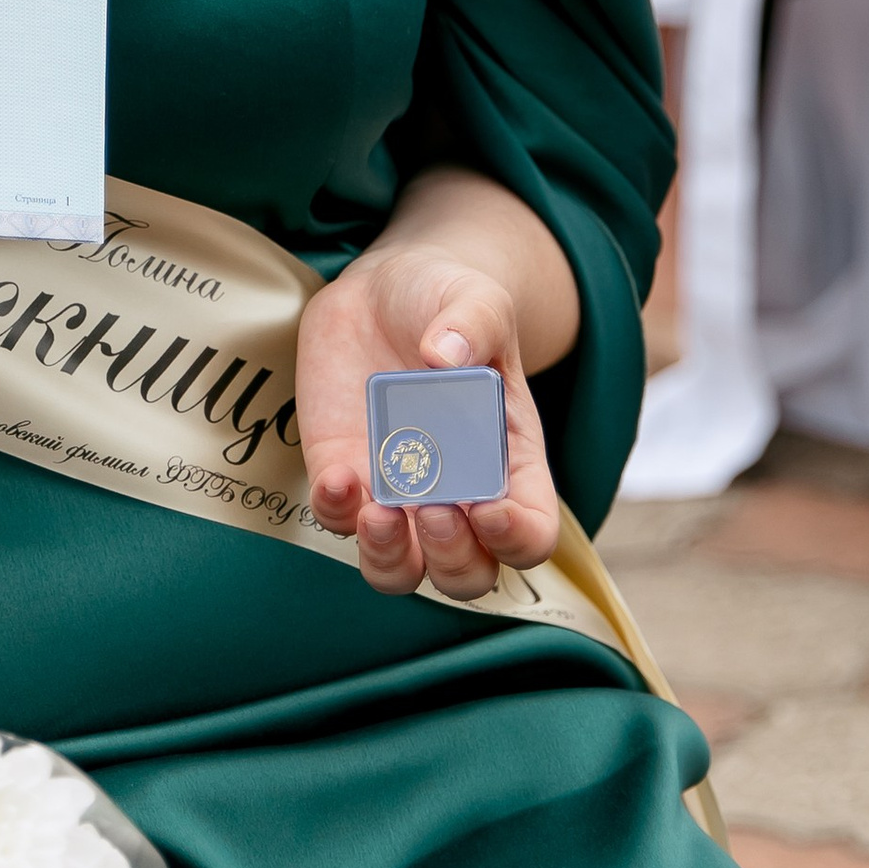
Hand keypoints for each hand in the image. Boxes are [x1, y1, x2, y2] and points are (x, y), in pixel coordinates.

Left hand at [294, 242, 560, 599]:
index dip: (518, 538)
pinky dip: (336, 511)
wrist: (383, 292)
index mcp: (510, 464)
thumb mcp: (475, 299)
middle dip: (453, 559)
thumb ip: (474, 323)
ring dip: (391, 559)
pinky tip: (339, 474)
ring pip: (399, 571)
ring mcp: (396, 491)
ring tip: (380, 514)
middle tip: (437, 509)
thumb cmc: (446, 302)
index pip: (532, 534)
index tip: (491, 508)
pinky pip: (337, 520)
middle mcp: (457, 493)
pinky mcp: (342, 475)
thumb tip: (444, 353)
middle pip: (467, 575)